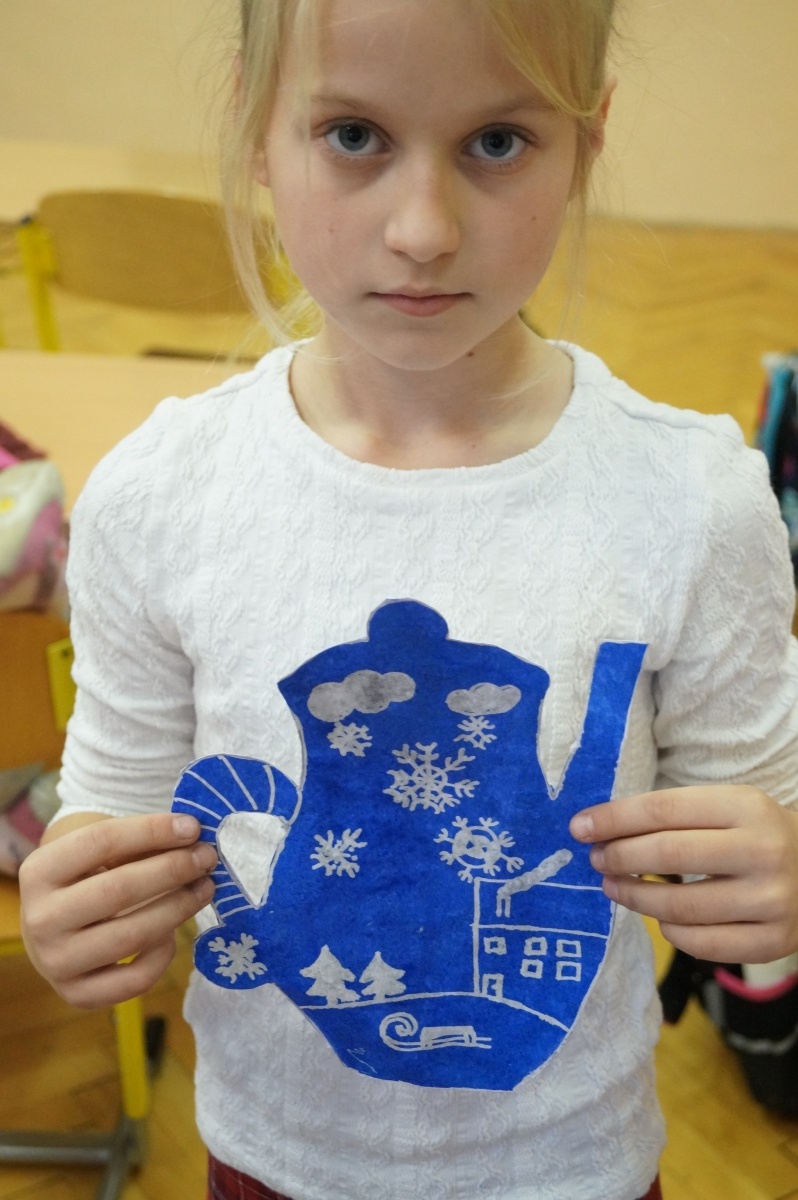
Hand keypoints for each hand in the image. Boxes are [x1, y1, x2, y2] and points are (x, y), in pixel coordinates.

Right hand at [18, 813, 216, 1007]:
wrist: (52, 928)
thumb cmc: (85, 877)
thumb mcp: (97, 851)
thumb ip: (138, 842)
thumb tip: (191, 836)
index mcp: (39, 871)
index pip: (100, 842)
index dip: (151, 830)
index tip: (192, 826)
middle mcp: (40, 919)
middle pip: (118, 890)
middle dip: (172, 870)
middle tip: (206, 858)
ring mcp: (55, 962)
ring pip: (131, 935)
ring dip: (179, 907)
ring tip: (204, 887)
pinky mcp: (78, 995)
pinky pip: (136, 979)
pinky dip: (163, 953)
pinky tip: (173, 932)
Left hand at [569, 786, 797, 962]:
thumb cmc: (754, 832)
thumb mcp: (725, 807)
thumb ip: (672, 815)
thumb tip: (599, 828)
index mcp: (746, 807)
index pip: (664, 810)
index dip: (614, 819)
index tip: (579, 827)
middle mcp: (763, 851)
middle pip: (668, 855)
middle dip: (619, 857)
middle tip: (596, 859)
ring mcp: (771, 901)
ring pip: (680, 906)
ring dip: (634, 897)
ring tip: (613, 887)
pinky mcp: (773, 941)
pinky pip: (701, 943)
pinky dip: (670, 930)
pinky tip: (659, 916)